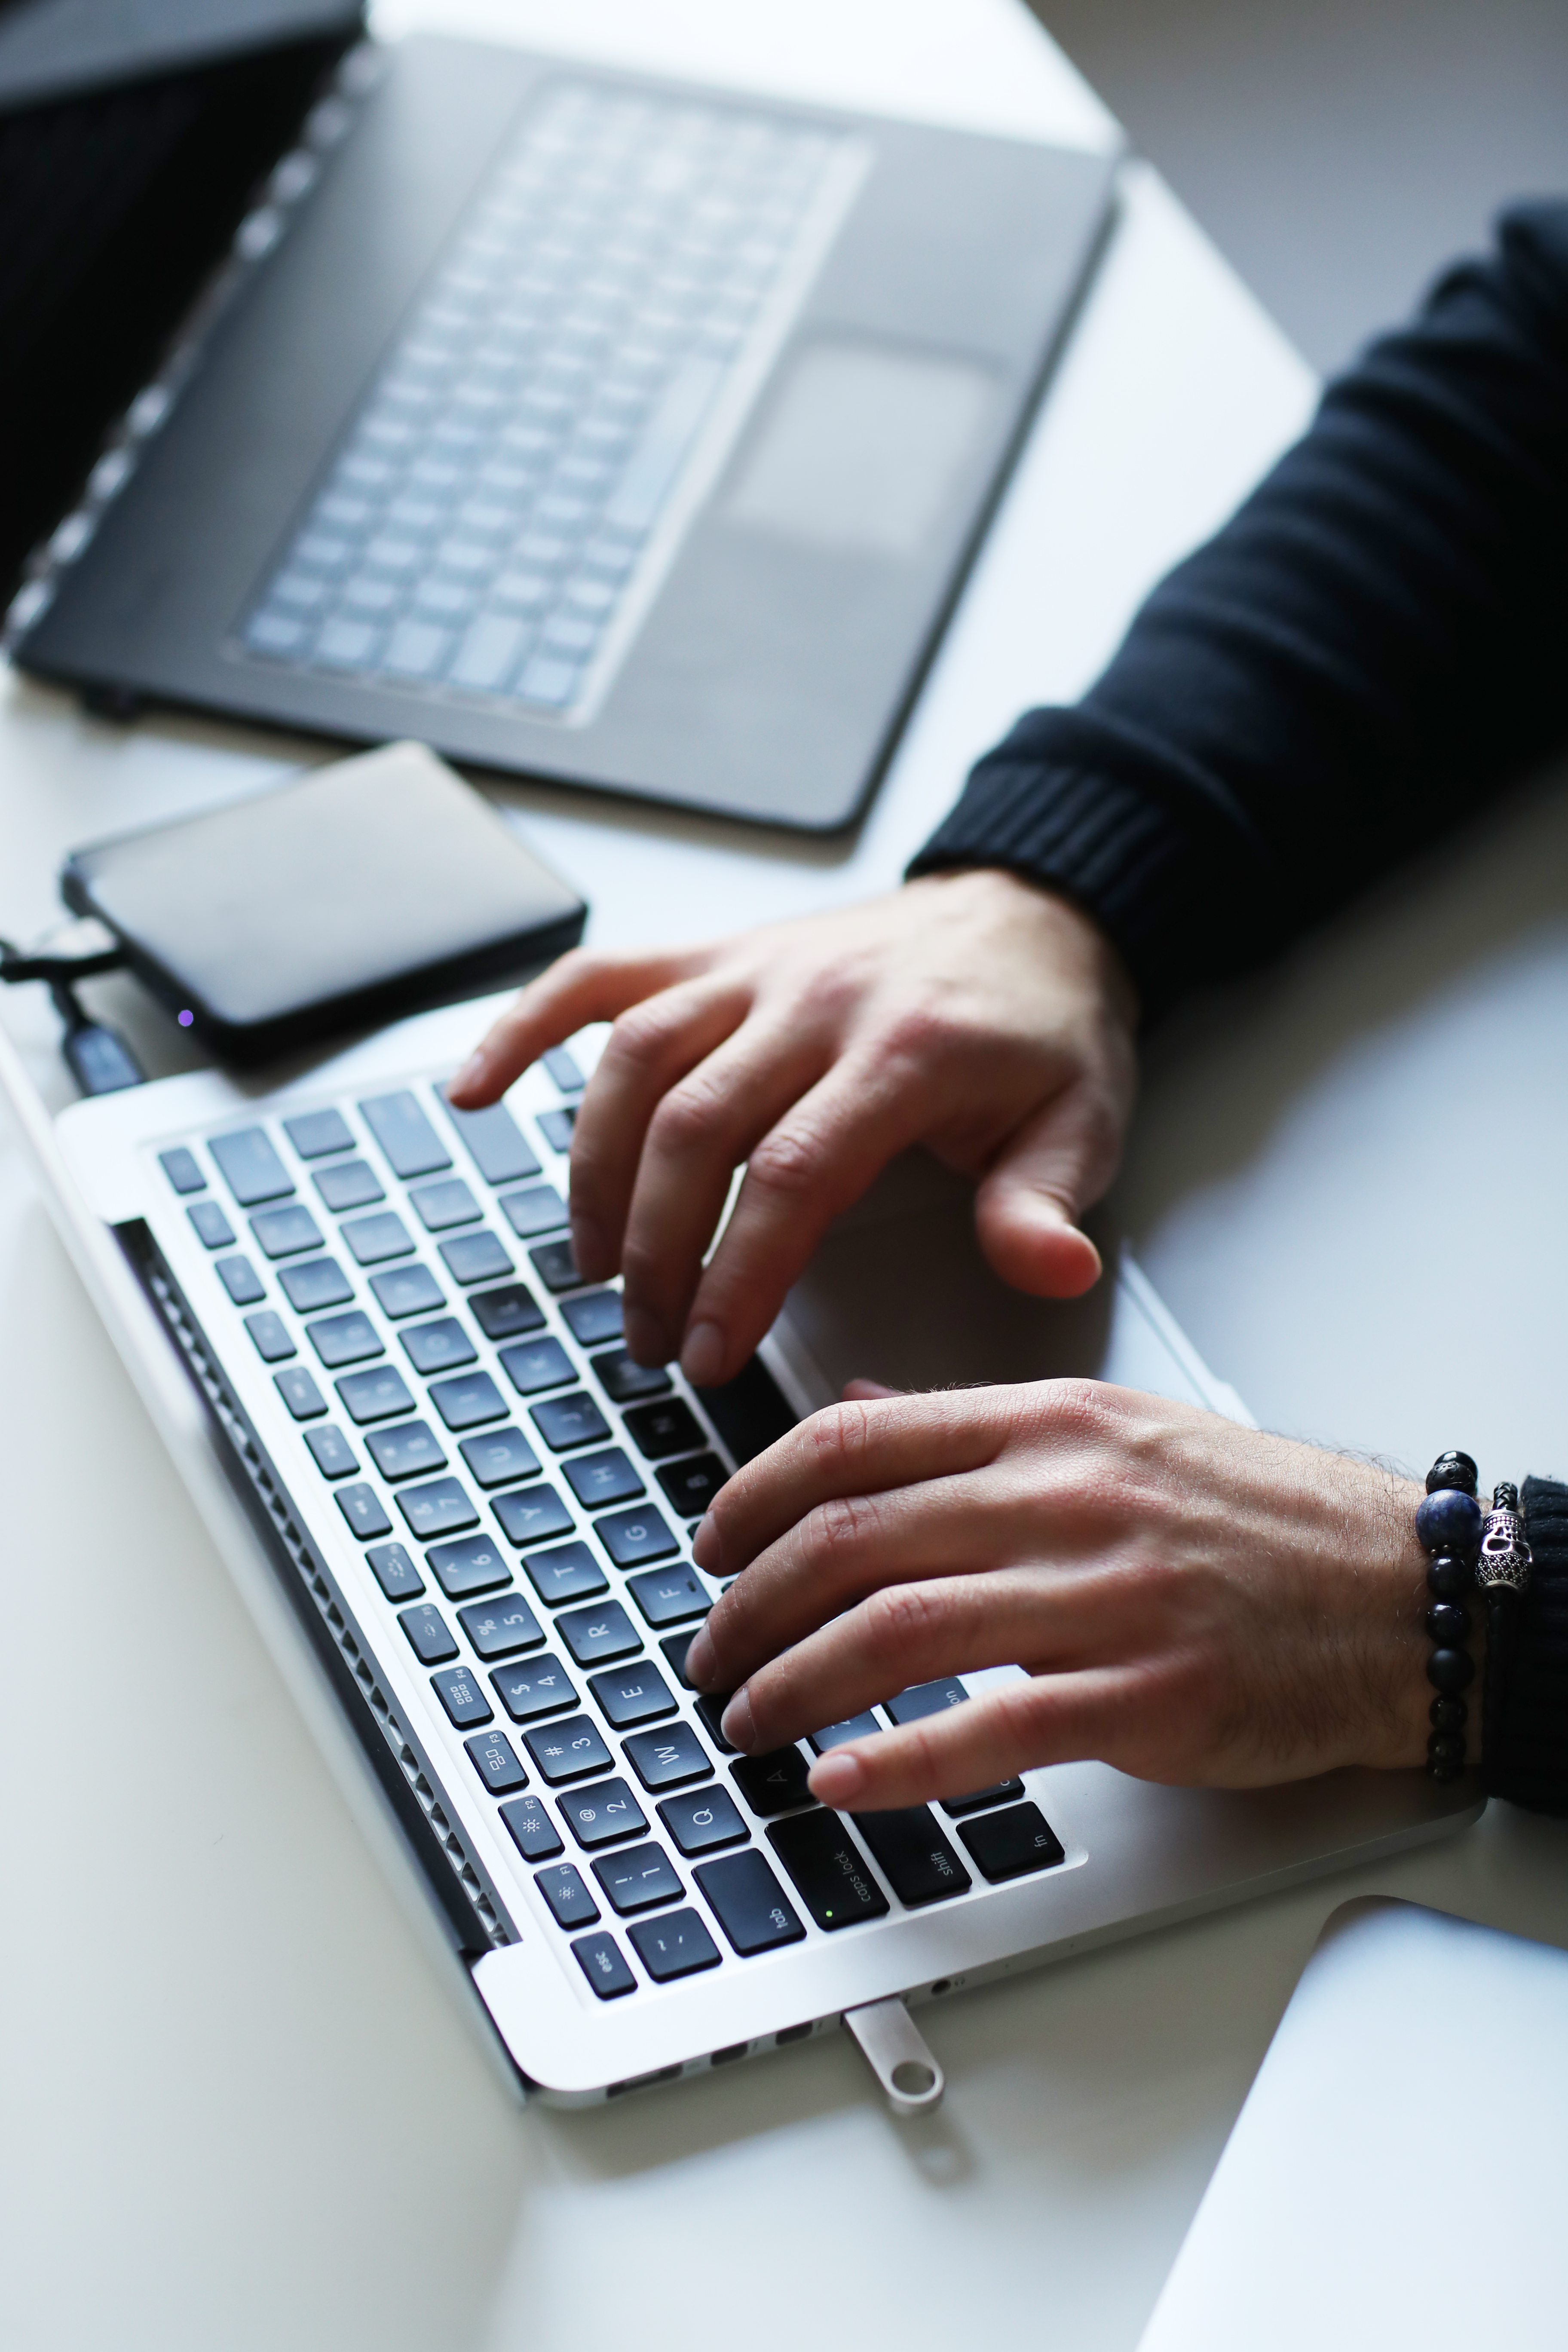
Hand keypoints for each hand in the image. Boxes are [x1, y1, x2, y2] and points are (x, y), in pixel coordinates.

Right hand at [447, 869, 1137, 1382]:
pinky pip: (598, 979)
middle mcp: (814, 1000)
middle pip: (696, 1126)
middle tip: (648, 1341)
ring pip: (634, 1060)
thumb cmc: (1043, 1032)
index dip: (736, 1272)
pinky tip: (473, 1090)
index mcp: (904, 1052)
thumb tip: (1050, 1271)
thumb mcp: (1083, 1121)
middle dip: (656, 1249)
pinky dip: (524, 1028)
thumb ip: (1046, 1202)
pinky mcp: (716, 952)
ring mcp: (754, 968)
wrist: (1030, 912)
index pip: (792, 1174)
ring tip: (593, 1267)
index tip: (708, 1355)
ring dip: (594, 1169)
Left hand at [681, 1382, 1431, 1805]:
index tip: (710, 1545)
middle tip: (711, 1653)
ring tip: (748, 1719)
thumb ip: (974, 1428)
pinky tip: (838, 1779)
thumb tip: (863, 1411)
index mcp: (1048, 1424)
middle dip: (750, 1606)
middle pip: (853, 1541)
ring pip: (897, 1632)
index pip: (856, 1441)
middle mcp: (1064, 1497)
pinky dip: (896, 1762)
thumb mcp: (1112, 1430)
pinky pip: (990, 1731)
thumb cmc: (1254, 1516)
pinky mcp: (1145, 1697)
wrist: (1393, 1589)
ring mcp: (1104, 1596)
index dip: (755, 1496)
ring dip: (794, 1683)